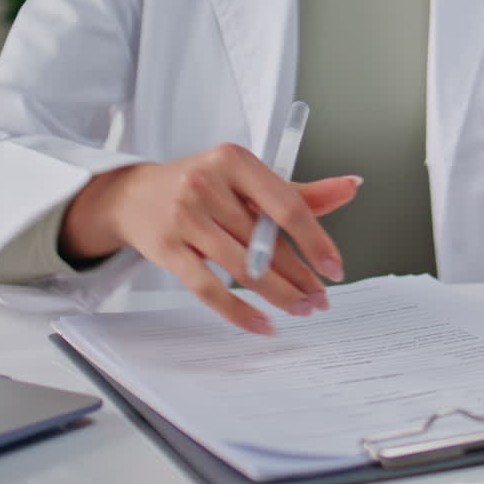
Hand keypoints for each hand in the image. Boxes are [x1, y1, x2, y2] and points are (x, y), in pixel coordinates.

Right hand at [60, 143, 360, 334]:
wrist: (132, 195)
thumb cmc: (200, 185)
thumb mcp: (246, 180)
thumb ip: (298, 191)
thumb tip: (350, 187)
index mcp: (234, 160)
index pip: (286, 205)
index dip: (315, 241)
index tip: (335, 269)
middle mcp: (207, 183)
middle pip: (266, 243)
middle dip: (300, 277)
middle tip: (321, 299)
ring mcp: (183, 216)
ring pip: (243, 267)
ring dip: (278, 295)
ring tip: (300, 309)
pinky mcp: (166, 247)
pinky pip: (209, 288)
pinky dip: (238, 311)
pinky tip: (262, 323)